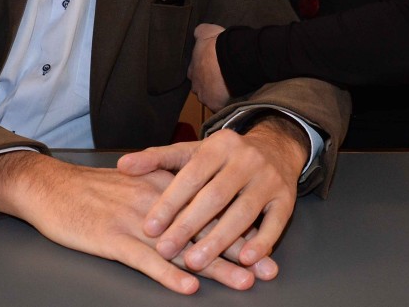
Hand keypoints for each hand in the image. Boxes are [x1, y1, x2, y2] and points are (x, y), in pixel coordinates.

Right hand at [0, 151, 259, 293]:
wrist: (50, 187)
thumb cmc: (91, 190)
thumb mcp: (133, 185)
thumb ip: (164, 197)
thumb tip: (195, 217)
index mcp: (163, 187)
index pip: (209, 209)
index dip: (239, 229)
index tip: (267, 248)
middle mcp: (156, 203)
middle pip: (204, 228)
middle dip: (238, 250)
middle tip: (268, 270)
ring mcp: (134, 221)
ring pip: (182, 247)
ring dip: (214, 266)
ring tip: (243, 281)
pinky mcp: (112, 238)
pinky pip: (145, 260)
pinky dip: (167, 275)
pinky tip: (186, 287)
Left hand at [117, 118, 307, 277]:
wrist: (274, 147)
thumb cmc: (223, 157)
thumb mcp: (191, 152)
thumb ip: (157, 159)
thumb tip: (123, 166)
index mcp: (218, 146)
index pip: (190, 176)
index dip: (169, 203)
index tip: (150, 227)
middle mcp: (245, 159)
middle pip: (214, 196)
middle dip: (188, 226)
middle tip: (166, 249)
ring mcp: (267, 179)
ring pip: (243, 212)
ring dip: (219, 240)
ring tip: (195, 262)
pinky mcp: (286, 198)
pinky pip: (275, 223)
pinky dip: (261, 242)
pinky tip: (244, 259)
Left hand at [189, 23, 230, 110]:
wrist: (230, 59)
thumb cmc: (217, 45)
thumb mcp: (206, 31)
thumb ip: (200, 32)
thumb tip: (197, 33)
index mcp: (192, 70)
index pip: (194, 73)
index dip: (203, 71)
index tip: (212, 69)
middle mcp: (195, 85)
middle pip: (200, 88)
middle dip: (208, 85)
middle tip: (221, 80)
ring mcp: (204, 97)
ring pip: (209, 98)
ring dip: (216, 95)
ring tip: (229, 89)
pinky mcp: (215, 106)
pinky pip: (220, 106)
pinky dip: (225, 103)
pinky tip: (233, 97)